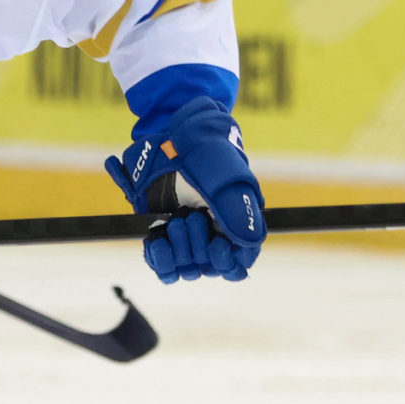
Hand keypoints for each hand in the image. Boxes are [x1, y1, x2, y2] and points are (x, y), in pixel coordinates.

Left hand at [104, 96, 265, 282]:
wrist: (167, 136)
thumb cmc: (204, 150)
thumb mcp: (221, 173)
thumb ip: (235, 206)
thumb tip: (249, 241)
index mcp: (237, 222)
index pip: (240, 262)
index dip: (230, 262)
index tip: (217, 245)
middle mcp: (214, 234)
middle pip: (211, 267)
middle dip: (200, 247)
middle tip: (190, 217)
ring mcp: (189, 237)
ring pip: (188, 268)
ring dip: (179, 251)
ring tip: (174, 222)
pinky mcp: (164, 236)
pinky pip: (164, 267)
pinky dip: (159, 258)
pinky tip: (155, 240)